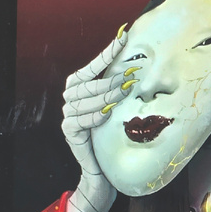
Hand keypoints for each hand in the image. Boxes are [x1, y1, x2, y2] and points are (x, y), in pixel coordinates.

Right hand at [60, 28, 137, 211]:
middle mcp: (71, 102)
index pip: (90, 68)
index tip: (123, 37)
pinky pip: (81, 120)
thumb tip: (142, 67)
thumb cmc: (115, 139)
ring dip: (106, 94)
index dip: (105, 54)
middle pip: (87, 83)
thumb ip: (121, 90)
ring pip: (85, 100)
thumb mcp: (120, 110)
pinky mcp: (70, 133)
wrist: (105, 174)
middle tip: (130, 76)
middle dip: (109, 78)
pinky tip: (108, 112)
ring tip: (125, 90)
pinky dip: (95, 115)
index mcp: (80, 91)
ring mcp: (68, 118)